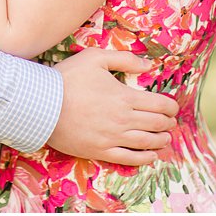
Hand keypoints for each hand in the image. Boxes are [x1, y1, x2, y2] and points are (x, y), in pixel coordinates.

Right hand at [46, 49, 179, 165]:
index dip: (170, 106)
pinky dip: (144, 158)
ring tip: (166, 139)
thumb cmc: (67, 78)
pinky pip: (128, 158)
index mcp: (124, 96)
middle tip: (171, 122)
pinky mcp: (99, 150)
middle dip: (168, 123)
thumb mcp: (96, 57)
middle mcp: (122, 119)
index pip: (158, 104)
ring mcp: (111, 137)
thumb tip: (148, 64)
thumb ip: (124, 59)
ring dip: (160, 141)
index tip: (173, 107)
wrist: (41, 105)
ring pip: (145, 142)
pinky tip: (151, 156)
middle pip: (155, 124)